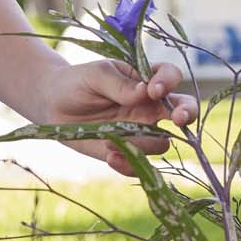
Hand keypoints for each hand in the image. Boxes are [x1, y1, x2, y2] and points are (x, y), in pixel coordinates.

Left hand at [42, 57, 197, 174]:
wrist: (54, 106)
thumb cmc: (77, 82)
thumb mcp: (95, 75)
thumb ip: (119, 83)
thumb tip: (143, 92)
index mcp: (146, 80)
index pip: (171, 76)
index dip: (169, 83)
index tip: (154, 89)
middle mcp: (150, 107)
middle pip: (183, 111)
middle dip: (186, 114)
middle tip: (177, 119)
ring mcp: (141, 131)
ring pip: (161, 143)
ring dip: (141, 144)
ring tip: (110, 138)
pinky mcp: (127, 151)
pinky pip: (140, 165)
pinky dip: (129, 164)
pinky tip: (110, 156)